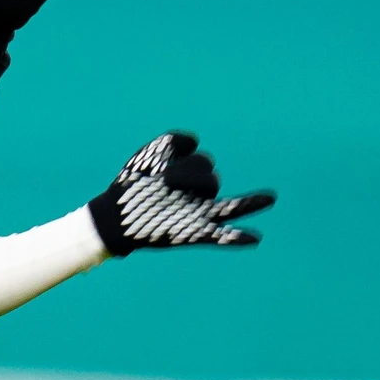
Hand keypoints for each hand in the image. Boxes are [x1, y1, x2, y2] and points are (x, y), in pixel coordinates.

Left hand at [87, 131, 273, 255]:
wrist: (113, 216)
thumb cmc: (134, 183)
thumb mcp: (152, 154)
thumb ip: (174, 141)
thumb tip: (197, 143)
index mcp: (192, 177)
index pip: (202, 161)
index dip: (184, 160)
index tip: (160, 168)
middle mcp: (199, 196)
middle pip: (211, 179)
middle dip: (192, 176)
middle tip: (167, 184)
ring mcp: (198, 215)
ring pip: (231, 207)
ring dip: (250, 202)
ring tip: (266, 198)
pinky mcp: (193, 234)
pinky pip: (221, 237)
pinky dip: (237, 238)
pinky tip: (255, 238)